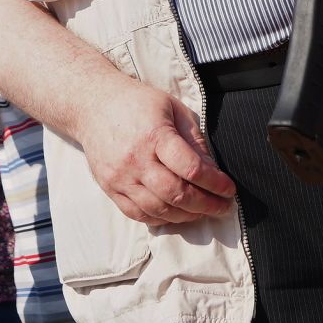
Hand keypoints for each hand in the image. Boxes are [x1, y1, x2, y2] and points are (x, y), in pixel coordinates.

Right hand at [80, 82, 235, 224]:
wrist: (93, 105)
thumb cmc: (136, 103)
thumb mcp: (173, 108)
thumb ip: (194, 139)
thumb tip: (212, 169)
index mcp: (155, 135)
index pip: (191, 168)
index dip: (215, 183)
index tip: (229, 189)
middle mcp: (136, 159)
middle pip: (176, 194)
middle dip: (206, 205)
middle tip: (223, 207)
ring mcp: (120, 177)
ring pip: (158, 209)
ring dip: (186, 216)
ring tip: (203, 212)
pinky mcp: (110, 188)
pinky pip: (138, 214)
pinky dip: (161, 219)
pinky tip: (176, 214)